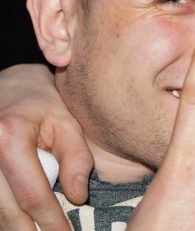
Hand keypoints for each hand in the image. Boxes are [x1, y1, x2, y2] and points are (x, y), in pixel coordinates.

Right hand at [0, 63, 92, 230]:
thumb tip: (78, 196)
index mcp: (9, 138)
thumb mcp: (67, 122)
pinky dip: (5, 216)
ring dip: (16, 227)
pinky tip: (23, 223)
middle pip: (6, 211)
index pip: (31, 193)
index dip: (50, 221)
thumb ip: (76, 157)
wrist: (10, 87)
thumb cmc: (42, 103)